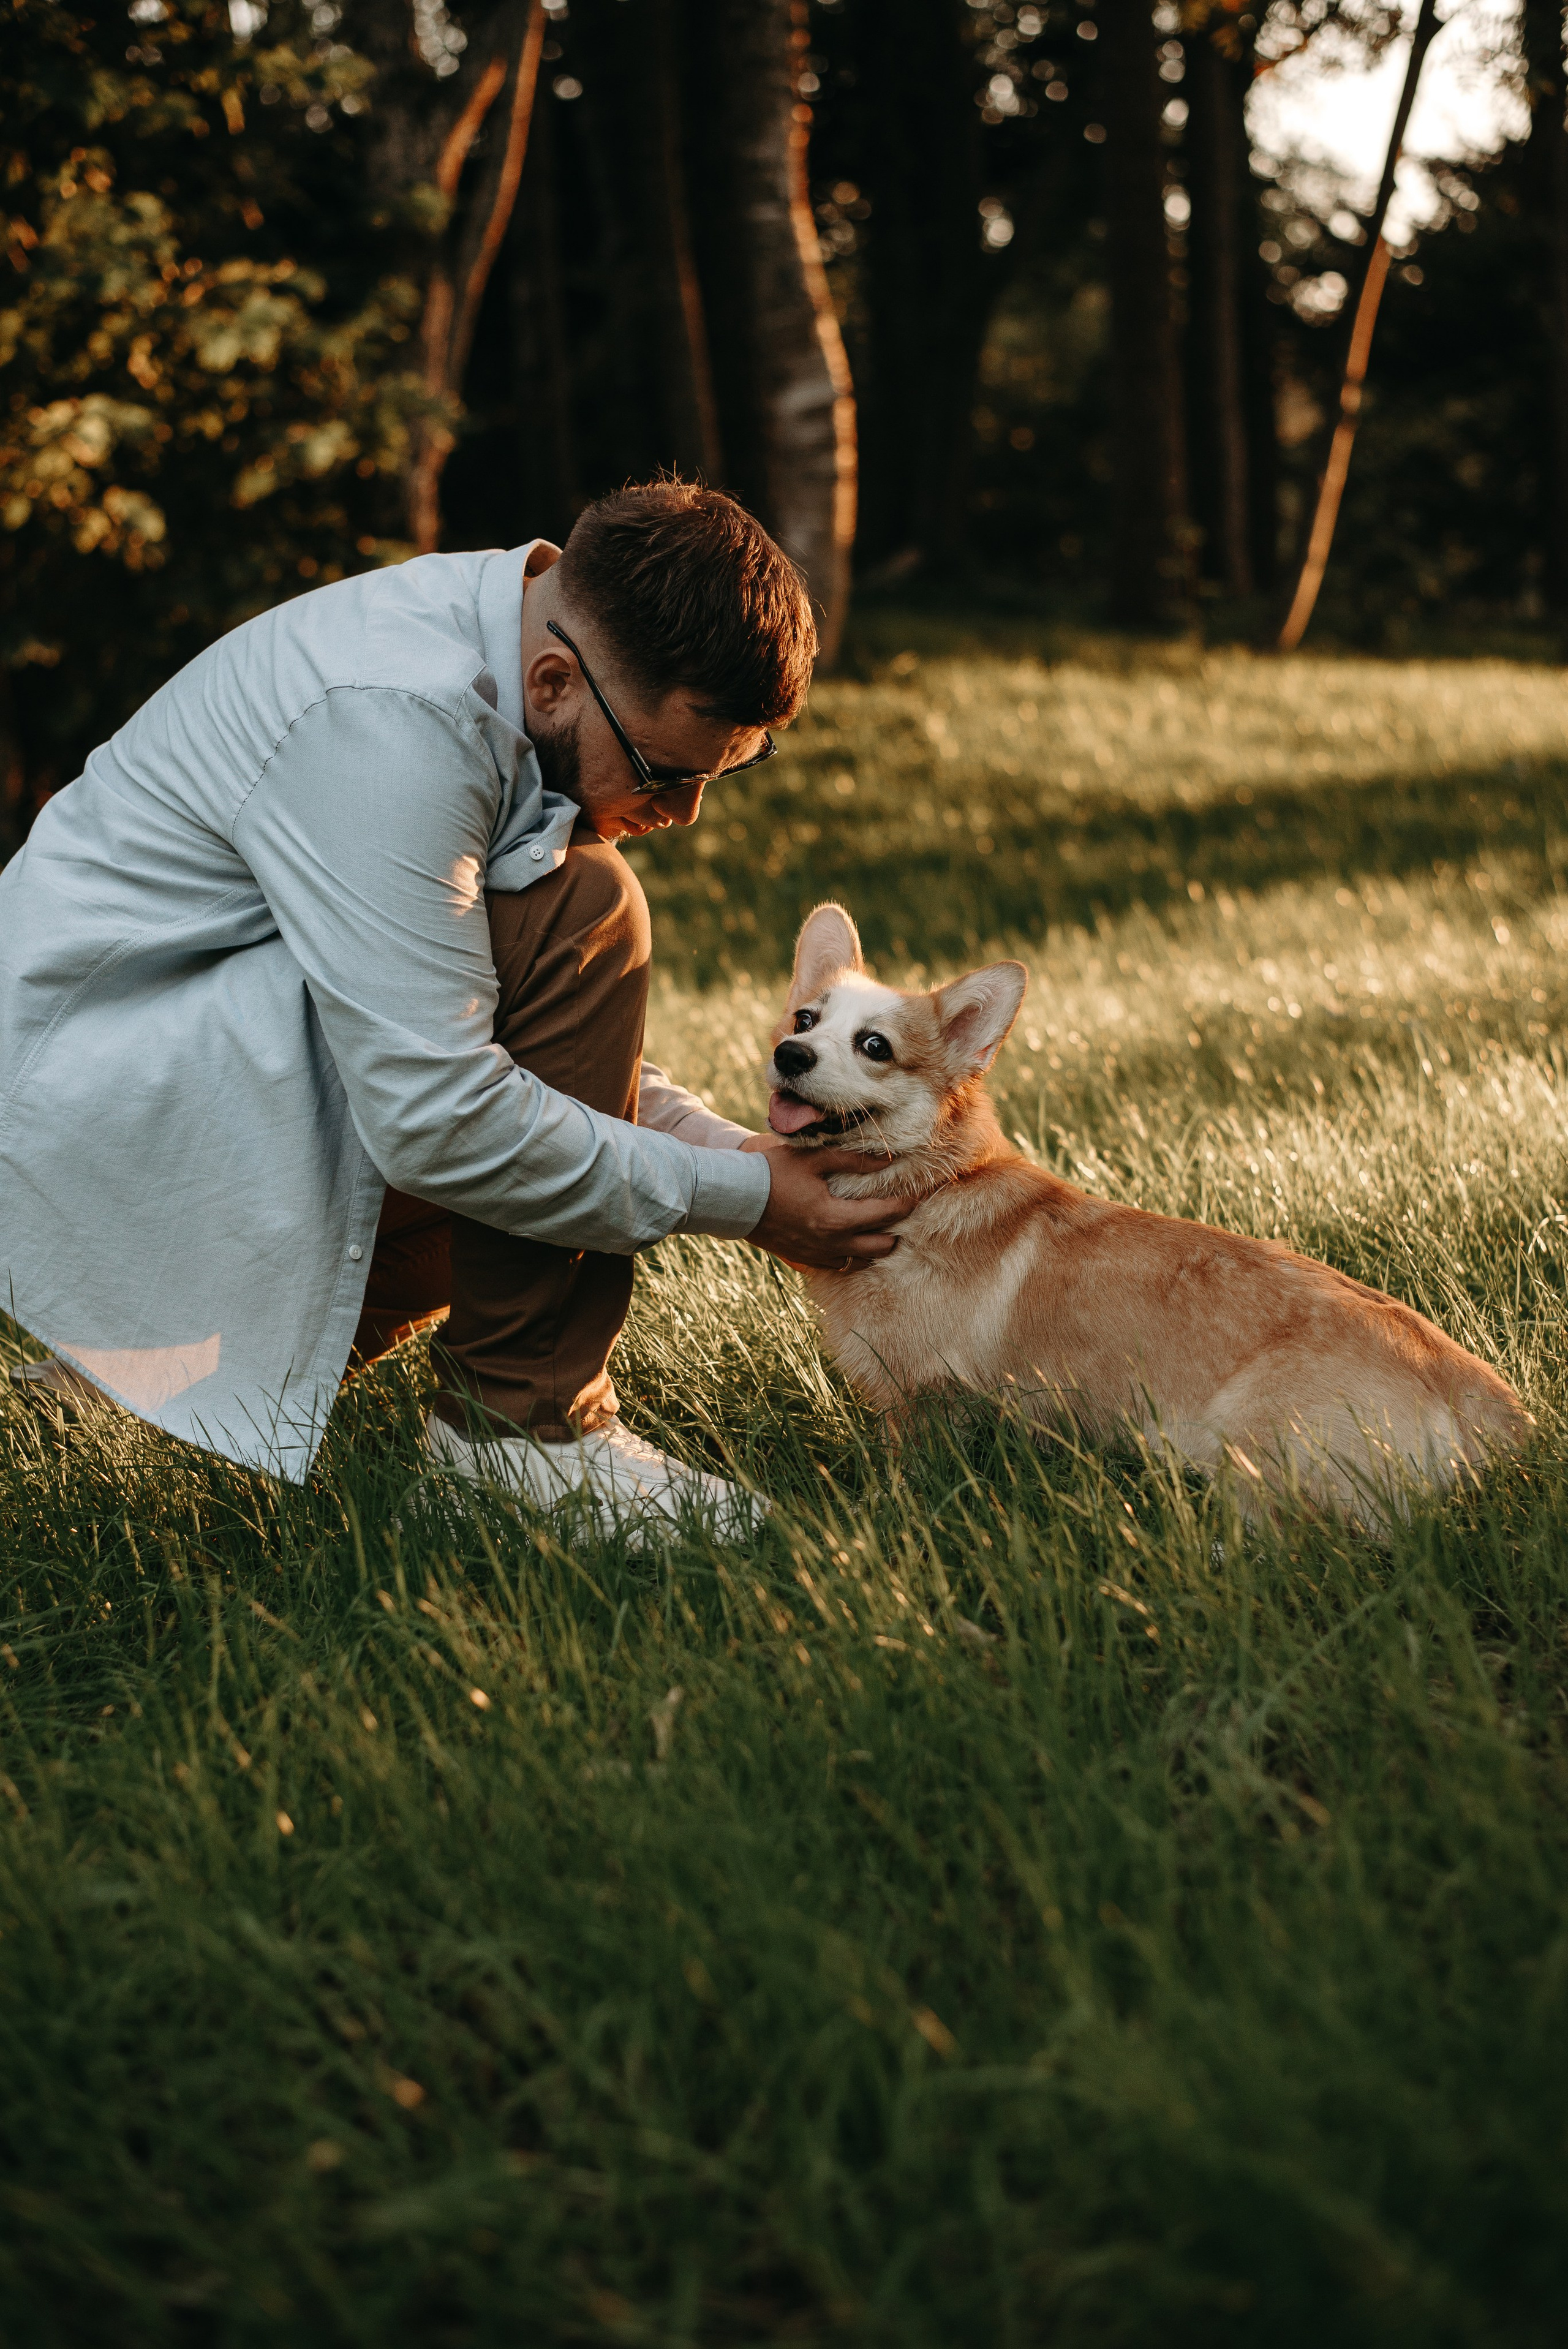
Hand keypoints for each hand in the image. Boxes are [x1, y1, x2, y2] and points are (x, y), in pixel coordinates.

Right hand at [739, 1131, 913, 1269]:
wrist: (734, 1199)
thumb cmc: (773, 1173)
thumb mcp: (813, 1158)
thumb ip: (854, 1158)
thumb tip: (888, 1159)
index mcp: (836, 1218)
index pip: (885, 1214)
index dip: (906, 1203)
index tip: (919, 1194)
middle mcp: (831, 1243)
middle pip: (881, 1245)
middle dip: (897, 1230)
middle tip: (904, 1213)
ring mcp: (818, 1255)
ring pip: (862, 1260)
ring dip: (876, 1245)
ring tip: (883, 1229)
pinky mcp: (805, 1259)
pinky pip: (840, 1264)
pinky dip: (853, 1254)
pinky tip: (854, 1240)